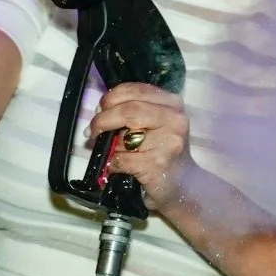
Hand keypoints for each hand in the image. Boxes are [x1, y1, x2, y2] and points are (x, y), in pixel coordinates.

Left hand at [89, 82, 193, 209]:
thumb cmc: (164, 151)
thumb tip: (100, 110)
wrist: (183, 185)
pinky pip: (122, 160)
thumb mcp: (157, 123)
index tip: (99, 109)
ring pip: (123, 137)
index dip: (111, 98)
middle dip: (103, 120)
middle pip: (129, 110)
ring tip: (109, 151)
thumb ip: (135, 110)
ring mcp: (168, 143)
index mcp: (172, 103)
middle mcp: (174, 119)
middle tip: (91, 130)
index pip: (136, 90)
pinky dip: (111, 163)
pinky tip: (114, 165)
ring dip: (108, 146)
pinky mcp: (157, 165)